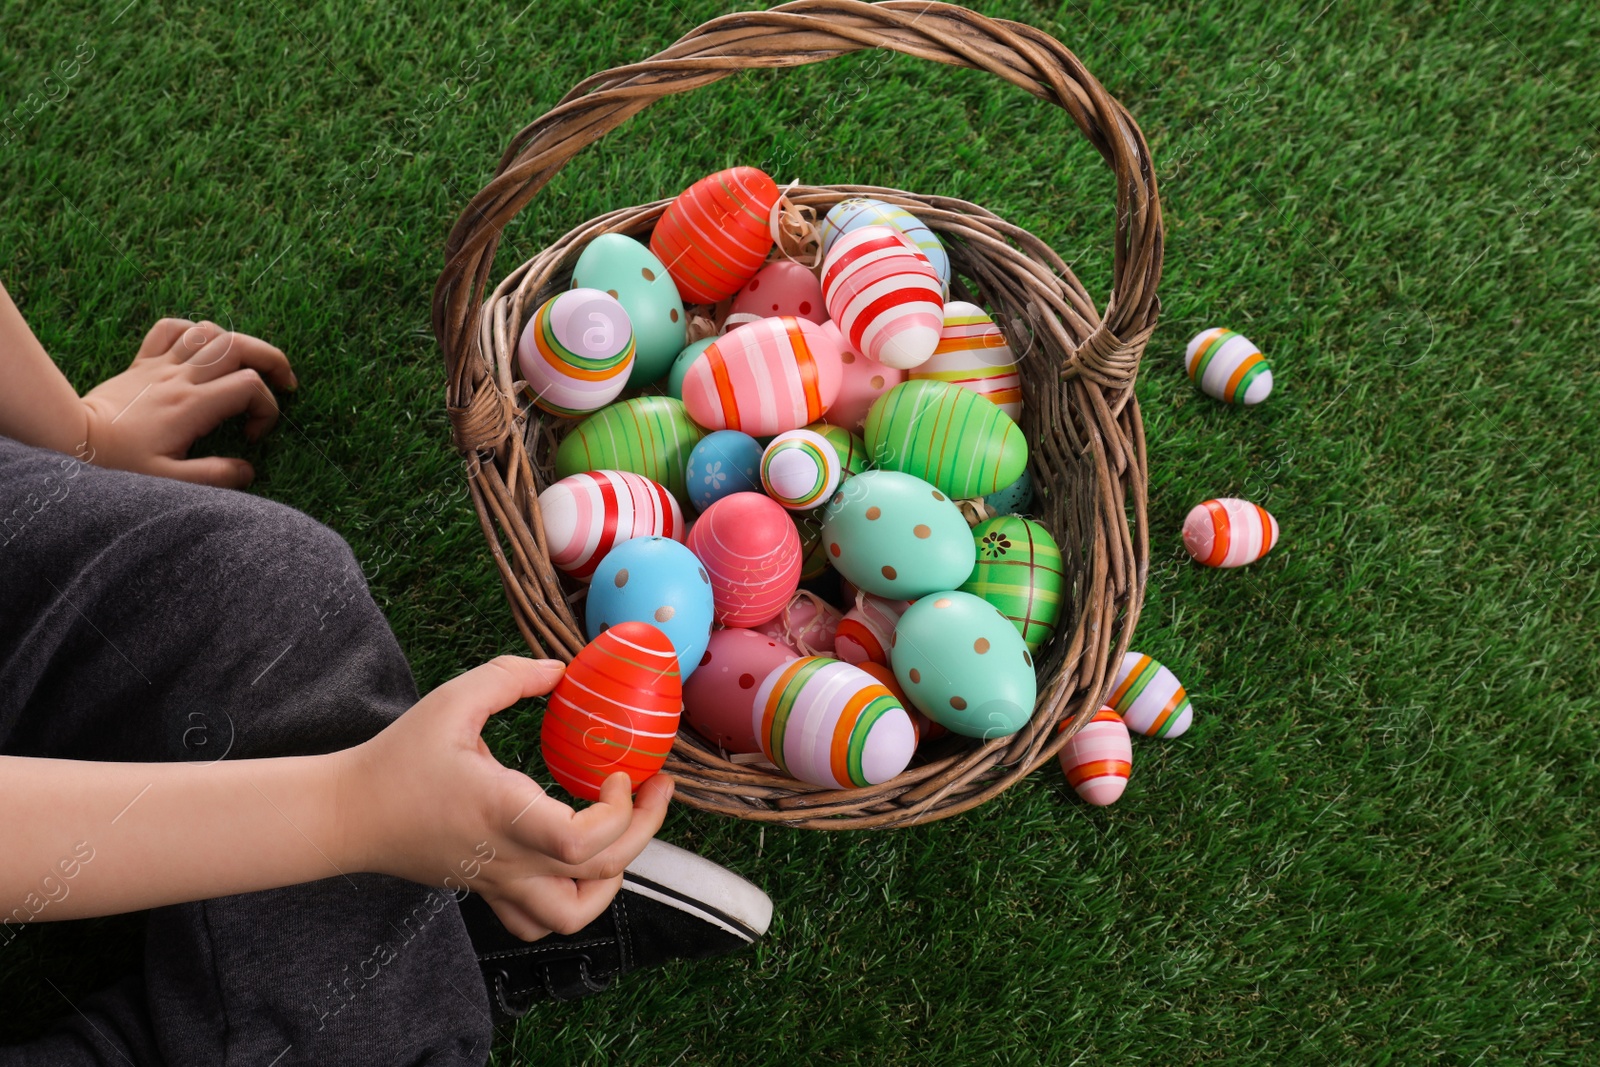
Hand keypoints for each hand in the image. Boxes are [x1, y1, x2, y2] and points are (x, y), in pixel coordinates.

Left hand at [79, 318, 296, 487]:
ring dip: (235, 343)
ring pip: (209, 331)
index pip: (249, 387)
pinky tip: (200, 350)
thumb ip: (215, 476)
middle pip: (238, 345)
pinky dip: (193, 331)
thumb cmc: (117, 463)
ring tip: (246, 366)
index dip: (266, 409)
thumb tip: (248, 469)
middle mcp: (179, 378)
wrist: (70, 440)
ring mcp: (160, 365)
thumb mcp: (169, 481)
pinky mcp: (141, 363)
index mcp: (191, 406)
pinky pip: (170, 329)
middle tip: (285, 382)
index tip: (252, 435)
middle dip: (271, 359)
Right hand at [336, 656, 674, 940]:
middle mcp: (508, 858)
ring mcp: (499, 883)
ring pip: (575, 914)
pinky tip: (578, 864)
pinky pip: (540, 924)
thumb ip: (509, 678)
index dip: (619, 812)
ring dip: (613, 877)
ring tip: (621, 833)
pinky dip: (572, 903)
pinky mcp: (489, 891)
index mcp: (504, 813)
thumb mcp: (451, 701)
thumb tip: (560, 670)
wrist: (348, 815)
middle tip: (655, 786)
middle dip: (644, 829)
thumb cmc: (397, 759)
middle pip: (600, 872)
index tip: (617, 771)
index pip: (580, 841)